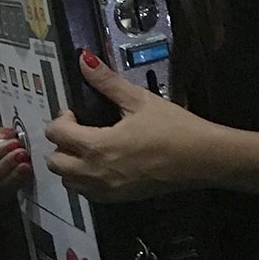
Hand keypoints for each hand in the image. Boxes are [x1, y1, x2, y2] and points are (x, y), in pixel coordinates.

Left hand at [44, 51, 215, 202]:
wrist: (203, 159)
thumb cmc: (173, 128)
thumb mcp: (139, 100)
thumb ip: (107, 82)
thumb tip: (84, 59)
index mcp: (97, 145)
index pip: (56, 134)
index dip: (61, 120)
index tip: (75, 113)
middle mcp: (95, 172)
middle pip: (55, 163)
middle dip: (60, 144)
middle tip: (78, 131)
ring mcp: (106, 190)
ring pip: (69, 182)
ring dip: (69, 164)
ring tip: (88, 148)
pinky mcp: (119, 200)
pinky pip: (87, 194)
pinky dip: (84, 180)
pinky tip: (101, 165)